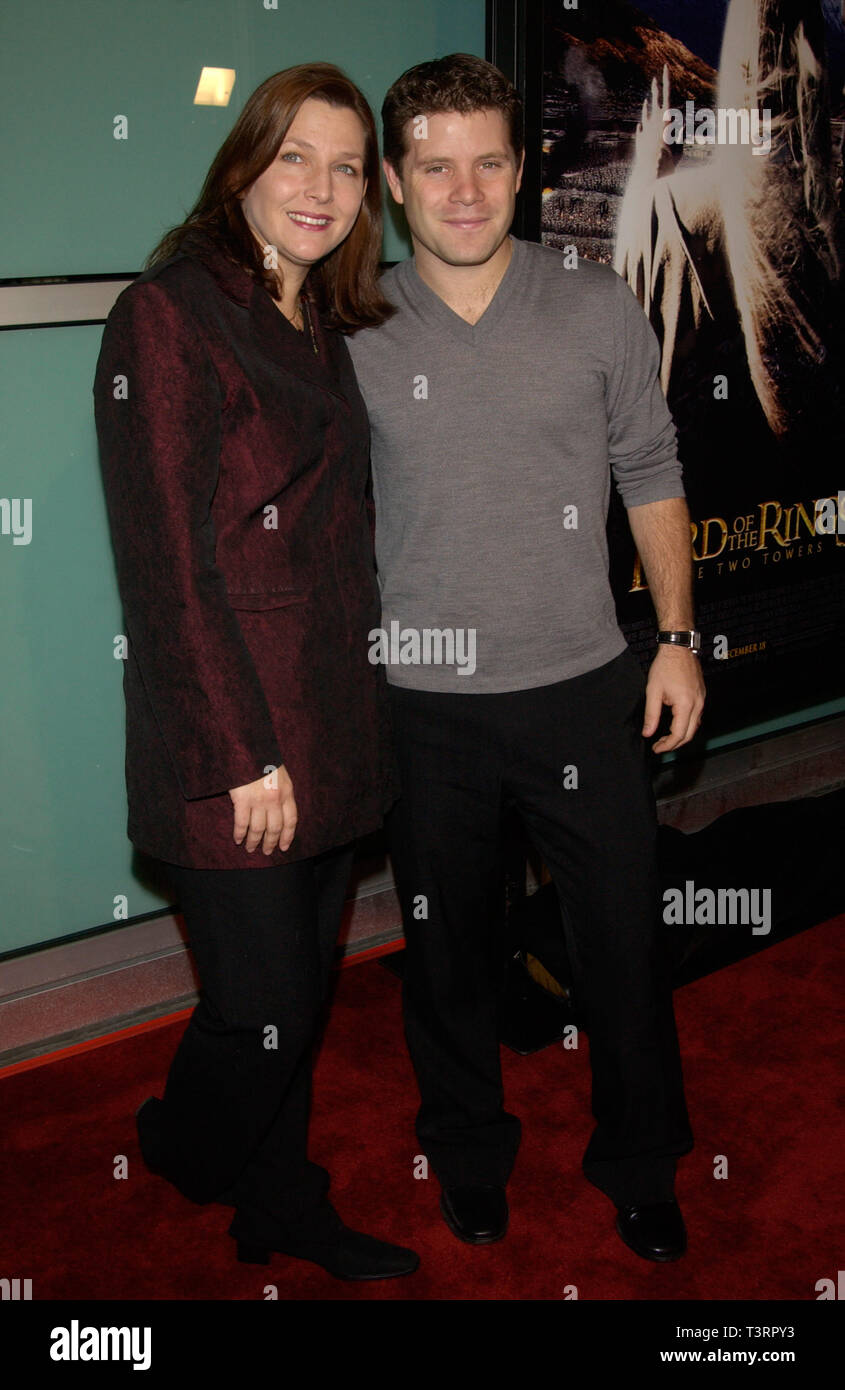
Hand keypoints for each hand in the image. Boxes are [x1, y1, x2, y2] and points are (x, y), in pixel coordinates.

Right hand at [228, 763, 297, 854]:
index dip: (287, 836)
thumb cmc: (264, 758)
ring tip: (250, 848)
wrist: (249, 747)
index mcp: (287, 792)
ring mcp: (258, 801)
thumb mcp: (281, 774)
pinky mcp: (242, 800)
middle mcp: (275, 799)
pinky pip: (241, 823)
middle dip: (271, 843)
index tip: (284, 846)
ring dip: (254, 841)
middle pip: (275, 828)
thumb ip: (282, 791)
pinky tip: (238, 839)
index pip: (291, 820)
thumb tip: (280, 808)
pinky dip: (239, 834)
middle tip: (267, 852)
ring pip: (258, 829)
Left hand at [631, 64, 674, 183]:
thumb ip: (678, 131)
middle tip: (655, 78)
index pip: (667, 92)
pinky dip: (643, 120)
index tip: (665, 67)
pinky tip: (643, 119)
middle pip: (655, 98)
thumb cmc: (670, 157)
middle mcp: (654, 118)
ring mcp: (645, 126)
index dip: (666, 78)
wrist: (653, 169)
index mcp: (666, 115)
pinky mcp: (639, 136)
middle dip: (656, 87)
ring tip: (650, 97)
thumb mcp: (678, 143)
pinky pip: (641, 125)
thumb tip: (680, 122)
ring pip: (647, 111)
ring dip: (649, 104)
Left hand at [643, 646, 705, 752]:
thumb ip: (651, 715)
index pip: (678, 734)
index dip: (667, 745)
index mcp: (686, 704)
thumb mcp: (653, 691)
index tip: (656, 748)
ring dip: (681, 735)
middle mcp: (698, 704)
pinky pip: (697, 716)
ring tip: (665, 738)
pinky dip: (687, 725)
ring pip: (695, 726)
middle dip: (674, 744)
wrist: (679, 648)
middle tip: (659, 746)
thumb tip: (648, 733)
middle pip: (689, 734)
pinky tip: (675, 724)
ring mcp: (702, 699)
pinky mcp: (702, 695)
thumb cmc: (666, 666)